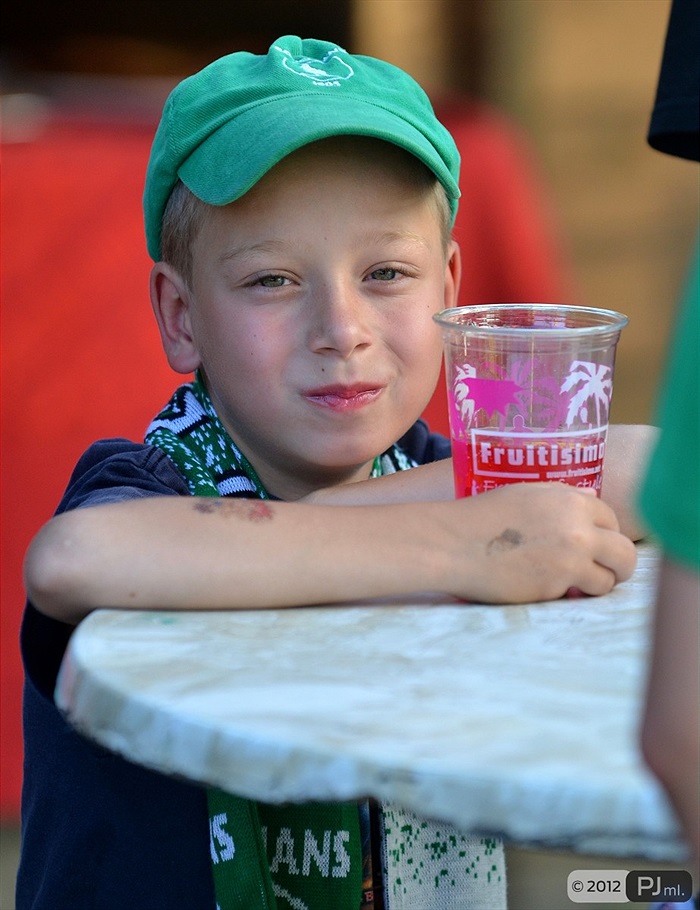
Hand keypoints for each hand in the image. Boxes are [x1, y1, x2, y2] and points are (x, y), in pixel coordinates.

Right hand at [441, 482, 636, 602]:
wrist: (452, 544)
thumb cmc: (481, 516)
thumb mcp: (525, 493)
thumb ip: (563, 497)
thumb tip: (593, 497)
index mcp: (570, 501)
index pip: (612, 518)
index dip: (606, 531)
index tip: (597, 542)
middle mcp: (578, 529)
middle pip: (626, 552)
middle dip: (621, 564)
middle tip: (608, 571)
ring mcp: (569, 561)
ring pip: (609, 579)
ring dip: (597, 583)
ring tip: (577, 584)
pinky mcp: (555, 588)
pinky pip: (578, 594)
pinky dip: (568, 593)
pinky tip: (547, 586)